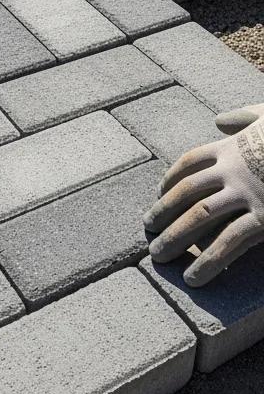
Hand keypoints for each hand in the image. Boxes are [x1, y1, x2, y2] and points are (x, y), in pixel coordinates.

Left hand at [145, 104, 263, 285]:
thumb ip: (242, 116)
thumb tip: (220, 120)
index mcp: (230, 148)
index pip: (189, 164)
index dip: (170, 179)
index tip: (158, 192)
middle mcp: (232, 170)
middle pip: (185, 192)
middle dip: (163, 212)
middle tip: (147, 228)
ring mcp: (247, 193)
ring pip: (199, 216)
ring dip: (174, 238)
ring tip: (156, 256)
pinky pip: (229, 242)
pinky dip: (209, 261)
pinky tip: (194, 277)